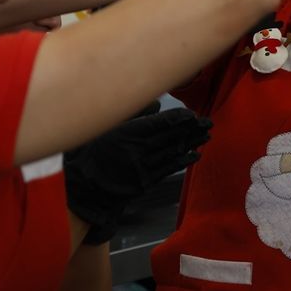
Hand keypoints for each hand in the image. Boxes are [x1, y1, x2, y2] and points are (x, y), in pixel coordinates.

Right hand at [63, 107, 211, 244]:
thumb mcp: (109, 128)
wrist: (84, 187)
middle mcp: (137, 151)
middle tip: (207, 122)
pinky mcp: (145, 183)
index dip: (179, 118)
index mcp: (127, 134)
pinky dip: (183, 161)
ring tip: (205, 135)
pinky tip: (195, 154)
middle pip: (170, 137)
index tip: (192, 114)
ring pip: (172, 152)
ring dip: (191, 143)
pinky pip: (168, 169)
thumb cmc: (94, 154)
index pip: (160, 124)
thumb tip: (156, 104)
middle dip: (191, 129)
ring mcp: (142, 168)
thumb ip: (134, 116)